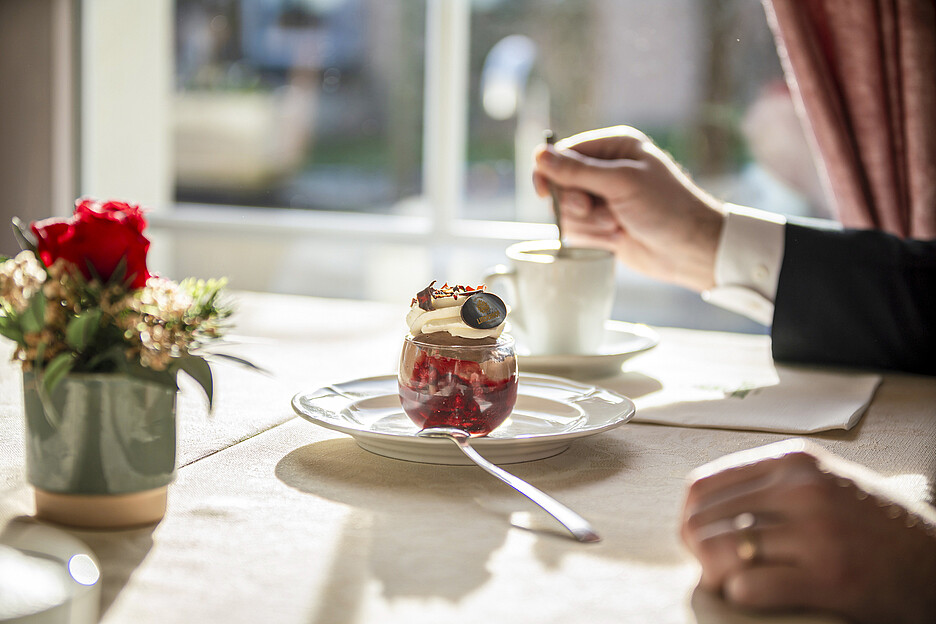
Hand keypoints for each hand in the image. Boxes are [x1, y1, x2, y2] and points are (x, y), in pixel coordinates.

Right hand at [532, 125, 725, 291]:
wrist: (690, 250)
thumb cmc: (666, 208)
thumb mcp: (621, 182)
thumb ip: (577, 171)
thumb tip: (539, 155)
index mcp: (614, 147)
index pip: (564, 153)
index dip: (550, 172)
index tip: (545, 192)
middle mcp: (607, 170)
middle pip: (561, 184)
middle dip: (576, 203)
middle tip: (596, 209)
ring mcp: (604, 199)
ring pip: (567, 211)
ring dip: (589, 223)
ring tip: (617, 225)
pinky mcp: (602, 225)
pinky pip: (577, 230)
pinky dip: (594, 237)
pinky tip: (618, 237)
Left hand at [680, 439, 935, 623]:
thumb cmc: (870, 525)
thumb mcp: (820, 482)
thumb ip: (767, 484)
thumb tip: (699, 503)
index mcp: (793, 462)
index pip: (703, 485)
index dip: (691, 517)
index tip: (698, 536)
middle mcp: (803, 490)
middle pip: (704, 519)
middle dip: (697, 548)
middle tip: (711, 567)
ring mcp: (817, 533)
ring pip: (722, 550)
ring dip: (715, 573)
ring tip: (728, 582)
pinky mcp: (830, 578)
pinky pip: (751, 586)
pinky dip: (739, 594)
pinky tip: (750, 595)